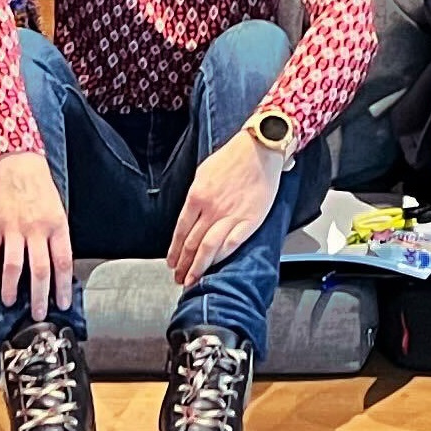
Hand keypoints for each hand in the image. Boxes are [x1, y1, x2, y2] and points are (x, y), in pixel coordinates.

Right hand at [0, 150, 73, 314]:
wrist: (16, 159)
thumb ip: (55, 236)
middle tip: (37, 314)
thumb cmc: (39, 184)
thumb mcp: (57, 209)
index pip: (62, 263)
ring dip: (11, 290)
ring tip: (10, 302)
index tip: (62, 303)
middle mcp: (36, 229)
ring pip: (13, 267)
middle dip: (38, 297)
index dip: (63, 287)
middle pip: (39, 271)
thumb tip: (54, 267)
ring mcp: (13, 227)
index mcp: (56, 225)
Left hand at [166, 134, 287, 286]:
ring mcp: (231, 216)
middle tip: (178, 277)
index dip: (174, 250)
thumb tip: (190, 217)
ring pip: (209, 248)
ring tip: (192, 279)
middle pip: (192, 243)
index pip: (181, 231)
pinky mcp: (250, 220)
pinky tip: (215, 266)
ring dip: (198, 267)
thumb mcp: (203, 173)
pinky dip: (221, 257)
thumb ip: (195, 197)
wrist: (259, 151)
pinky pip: (232, 244)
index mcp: (197, 196)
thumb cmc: (232, 158)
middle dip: (183, 264)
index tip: (171, 263)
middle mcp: (211, 209)